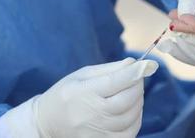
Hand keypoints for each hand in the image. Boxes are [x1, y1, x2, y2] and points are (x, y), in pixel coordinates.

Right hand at [0, 58, 158, 137]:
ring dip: (139, 102)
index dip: (136, 72)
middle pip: (128, 100)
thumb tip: (134, 64)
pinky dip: (136, 119)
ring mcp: (97, 133)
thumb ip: (109, 70)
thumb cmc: (65, 95)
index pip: (116, 82)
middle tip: (136, 78)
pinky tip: (130, 110)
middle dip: (138, 86)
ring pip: (132, 116)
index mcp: (83, 92)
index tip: (149, 64)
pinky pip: (130, 132)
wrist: (45, 125)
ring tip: (131, 93)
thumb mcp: (81, 76)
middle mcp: (90, 114)